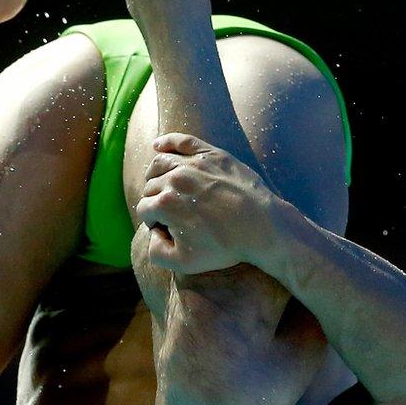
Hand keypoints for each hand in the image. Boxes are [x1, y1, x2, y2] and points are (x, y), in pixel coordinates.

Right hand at [134, 132, 278, 273]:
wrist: (261, 227)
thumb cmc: (224, 247)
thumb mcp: (183, 263)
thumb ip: (155, 252)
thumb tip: (151, 234)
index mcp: (165, 204)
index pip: (144, 210)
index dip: (151, 222)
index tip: (165, 230)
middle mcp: (175, 179)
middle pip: (150, 188)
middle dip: (154, 201)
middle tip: (169, 214)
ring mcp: (193, 163)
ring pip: (159, 164)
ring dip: (154, 176)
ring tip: (160, 187)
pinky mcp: (210, 154)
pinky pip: (181, 141)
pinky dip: (166, 142)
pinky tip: (157, 146)